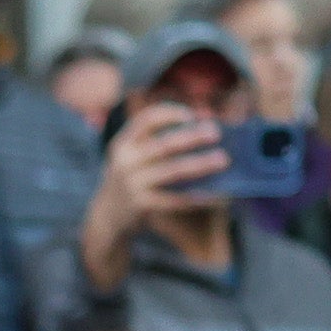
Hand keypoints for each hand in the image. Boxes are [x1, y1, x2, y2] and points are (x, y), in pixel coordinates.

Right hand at [78, 99, 226, 288]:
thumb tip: (202, 125)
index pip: (146, 120)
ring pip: (173, 172)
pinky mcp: (142, 206)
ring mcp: (133, 185)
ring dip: (200, 164)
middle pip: (165, 145)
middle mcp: (125, 162)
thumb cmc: (131, 178)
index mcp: (123, 143)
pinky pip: (174, 200)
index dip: (170, 114)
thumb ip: (156, 141)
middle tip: (216, 133)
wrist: (107, 216)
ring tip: (223, 160)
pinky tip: (214, 194)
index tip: (192, 115)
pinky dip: (196, 196)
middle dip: (192, 137)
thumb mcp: (131, 156)